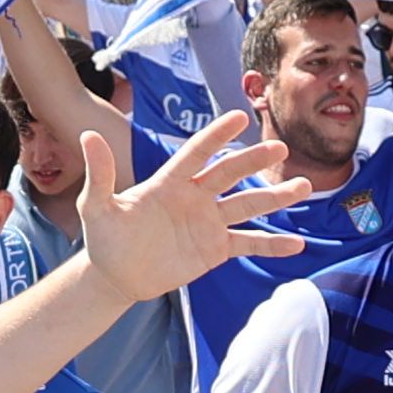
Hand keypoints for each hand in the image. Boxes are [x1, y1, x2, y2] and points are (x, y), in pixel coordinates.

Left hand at [78, 106, 319, 305]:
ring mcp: (208, 222)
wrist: (117, 275)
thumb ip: (100, 174)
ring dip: (275, 198)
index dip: (216, 136)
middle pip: (229, 174)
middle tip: (278, 149)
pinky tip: (297, 244)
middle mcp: (195, 197)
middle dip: (253, 161)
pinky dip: (271, 245)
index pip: (197, 153)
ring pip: (247, 205)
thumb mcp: (96, 207)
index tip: (239, 117)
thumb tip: (88, 135)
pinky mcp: (215, 249)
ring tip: (304, 187)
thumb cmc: (105, 237)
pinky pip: (248, 244)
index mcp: (170, 182)